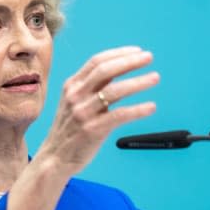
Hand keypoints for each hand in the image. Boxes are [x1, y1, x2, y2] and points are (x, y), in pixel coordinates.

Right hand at [36, 46, 158, 176]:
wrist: (55, 158)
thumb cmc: (70, 129)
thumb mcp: (75, 102)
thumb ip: (93, 86)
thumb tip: (120, 68)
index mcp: (72, 85)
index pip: (97, 61)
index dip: (119, 53)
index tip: (137, 51)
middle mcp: (76, 96)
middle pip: (106, 70)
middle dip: (130, 61)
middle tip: (149, 57)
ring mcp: (83, 112)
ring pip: (115, 91)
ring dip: (138, 82)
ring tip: (155, 77)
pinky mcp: (92, 130)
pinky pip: (120, 115)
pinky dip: (138, 109)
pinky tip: (150, 107)